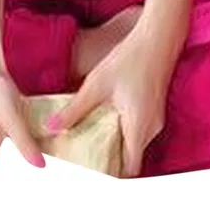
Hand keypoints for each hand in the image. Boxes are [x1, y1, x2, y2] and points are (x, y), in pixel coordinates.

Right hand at [0, 61, 45, 174]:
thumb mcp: (12, 121)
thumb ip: (25, 144)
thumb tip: (40, 166)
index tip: (13, 176)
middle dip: (4, 157)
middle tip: (29, 157)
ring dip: (16, 140)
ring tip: (35, 141)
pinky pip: (6, 122)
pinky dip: (18, 124)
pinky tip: (30, 119)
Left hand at [46, 25, 174, 177]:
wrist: (157, 38)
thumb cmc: (130, 59)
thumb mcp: (97, 85)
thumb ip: (75, 109)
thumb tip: (52, 128)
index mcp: (138, 128)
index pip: (128, 169)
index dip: (110, 172)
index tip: (90, 167)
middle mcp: (151, 128)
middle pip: (131, 158)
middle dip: (109, 158)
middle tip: (85, 152)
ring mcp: (155, 118)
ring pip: (135, 143)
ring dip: (115, 142)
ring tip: (91, 134)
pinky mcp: (154, 108)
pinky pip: (138, 130)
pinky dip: (123, 130)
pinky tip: (106, 117)